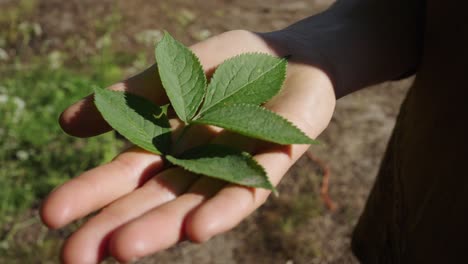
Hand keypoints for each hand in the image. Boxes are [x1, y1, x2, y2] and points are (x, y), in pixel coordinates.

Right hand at [40, 30, 335, 262]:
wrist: (295, 56)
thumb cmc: (236, 63)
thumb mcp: (177, 72)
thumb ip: (134, 97)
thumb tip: (66, 124)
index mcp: (172, 144)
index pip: (125, 174)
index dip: (90, 193)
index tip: (50, 215)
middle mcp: (198, 165)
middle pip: (153, 200)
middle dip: (115, 226)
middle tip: (73, 257)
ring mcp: (234, 168)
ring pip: (194, 204)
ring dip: (162, 227)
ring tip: (124, 249)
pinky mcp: (272, 164)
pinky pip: (246, 190)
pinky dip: (223, 209)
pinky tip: (197, 228)